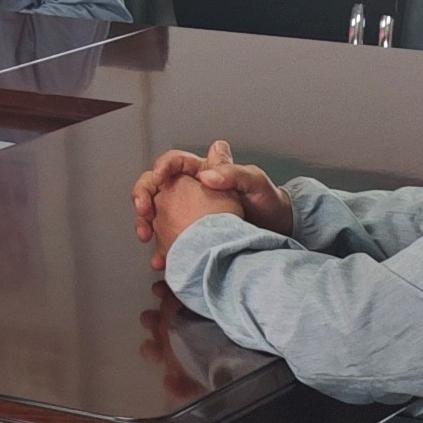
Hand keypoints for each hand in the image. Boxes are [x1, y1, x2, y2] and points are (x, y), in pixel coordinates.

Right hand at [132, 139, 287, 252]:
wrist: (279, 232)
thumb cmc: (269, 203)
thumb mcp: (255, 183)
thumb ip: (233, 173)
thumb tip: (207, 175)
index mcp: (203, 172)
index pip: (174, 162)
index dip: (162, 168)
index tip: (159, 179)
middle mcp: (191, 190)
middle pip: (155, 187)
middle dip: (143, 197)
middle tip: (144, 211)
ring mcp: (188, 213)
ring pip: (156, 213)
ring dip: (145, 224)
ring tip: (147, 237)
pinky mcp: (190, 235)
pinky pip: (168, 238)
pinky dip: (161, 248)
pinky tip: (161, 259)